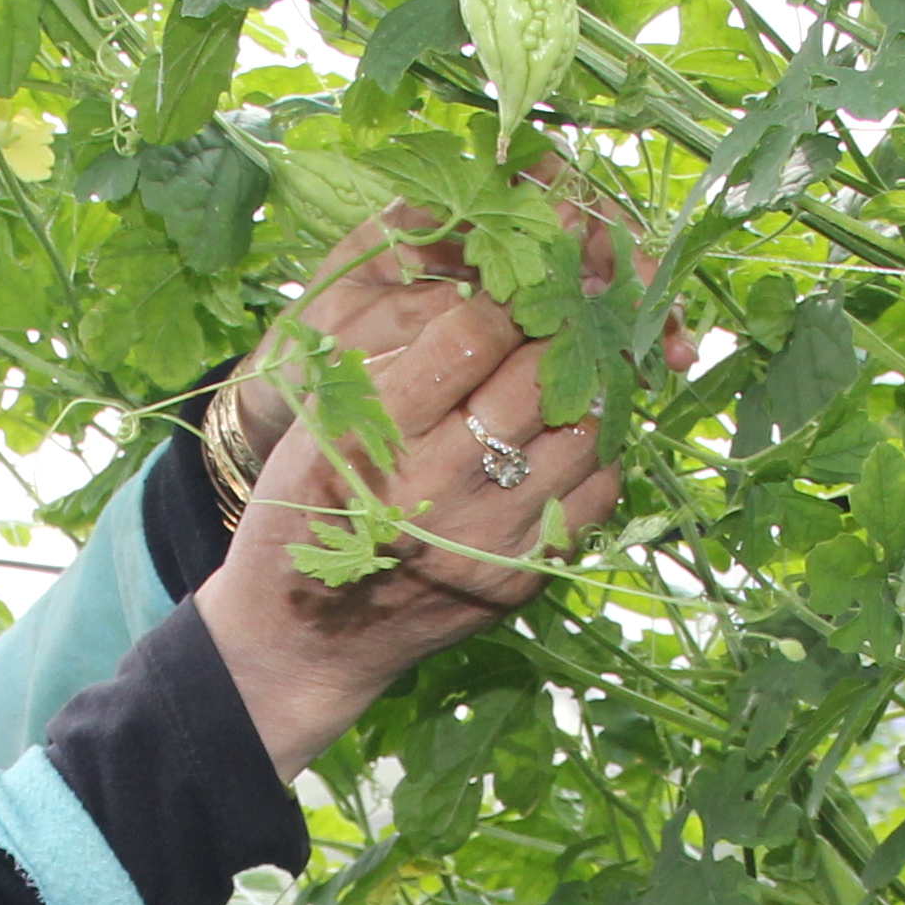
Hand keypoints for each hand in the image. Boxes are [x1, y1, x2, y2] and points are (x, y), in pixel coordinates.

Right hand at [195, 206, 647, 776]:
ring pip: (584, 435)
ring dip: (597, 383)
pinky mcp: (521, 579)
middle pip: (540, 379)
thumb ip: (399, 358)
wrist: (303, 639)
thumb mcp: (320, 420)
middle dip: (568, 323)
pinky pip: (595, 497)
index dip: (512, 290)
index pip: (475, 335)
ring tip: (589, 351)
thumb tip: (491, 287)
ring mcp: (488, 543)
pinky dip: (600, 451)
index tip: (527, 265)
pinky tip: (581, 425)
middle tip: (582, 290)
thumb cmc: (304, 508)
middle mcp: (437, 493)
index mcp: (375, 439)